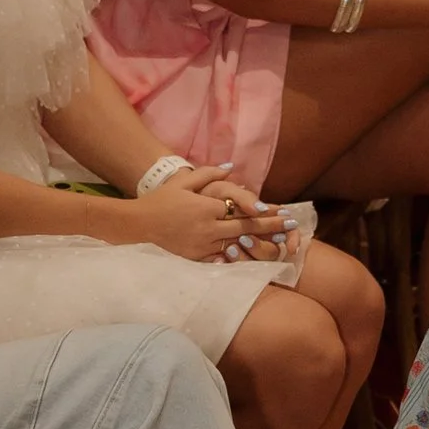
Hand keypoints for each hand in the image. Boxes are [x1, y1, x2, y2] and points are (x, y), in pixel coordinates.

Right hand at [135, 168, 286, 264]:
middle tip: (290, 227)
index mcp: (208, 208)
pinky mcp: (194, 258)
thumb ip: (209, 174)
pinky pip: (220, 260)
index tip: (283, 212)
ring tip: (279, 245)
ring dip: (259, 245)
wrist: (137, 225)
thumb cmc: (161, 200)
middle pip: (246, 228)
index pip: (243, 211)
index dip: (265, 212)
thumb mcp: (184, 182)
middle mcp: (208, 228)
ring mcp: (202, 246)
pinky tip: (251, 259)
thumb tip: (231, 168)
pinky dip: (236, 259)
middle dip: (271, 228)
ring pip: (236, 246)